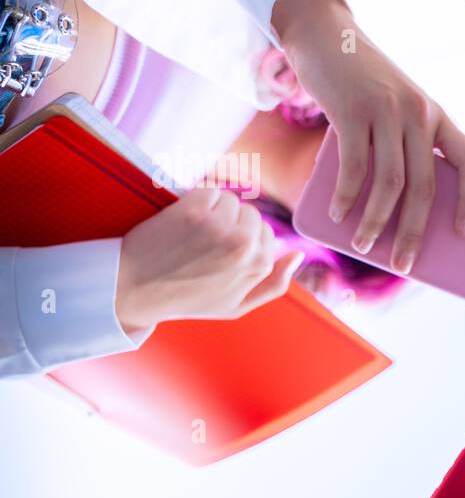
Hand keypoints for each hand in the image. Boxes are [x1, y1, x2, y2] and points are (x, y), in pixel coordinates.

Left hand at [114, 188, 300, 331]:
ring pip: (232, 201)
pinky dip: (197, 199)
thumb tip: (298, 256)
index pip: (269, 236)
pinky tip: (182, 221)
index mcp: (258, 266)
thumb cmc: (186, 300)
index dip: (244, 242)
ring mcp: (218, 226)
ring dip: (213, 211)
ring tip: (191, 234)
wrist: (134, 290)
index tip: (220, 254)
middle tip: (204, 245)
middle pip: (252, 216)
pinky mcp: (192, 211)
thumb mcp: (236, 306)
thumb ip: (274, 285)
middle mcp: (243, 244)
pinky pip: (210, 190)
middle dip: (232, 225)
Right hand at [271, 0, 464, 274]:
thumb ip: (405, 148)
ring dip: (378, 222)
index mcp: (438, 117)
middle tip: (406, 266)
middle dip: (416, 232)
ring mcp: (388, 110)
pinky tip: (341, 215)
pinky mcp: (353, 109)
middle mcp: (420, 113)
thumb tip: (401, 212)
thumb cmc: (362, 85)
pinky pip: (355, 165)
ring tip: (367, 247)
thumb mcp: (396, 111)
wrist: (325, 34)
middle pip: (428, 186)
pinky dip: (349, 197)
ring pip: (393, 183)